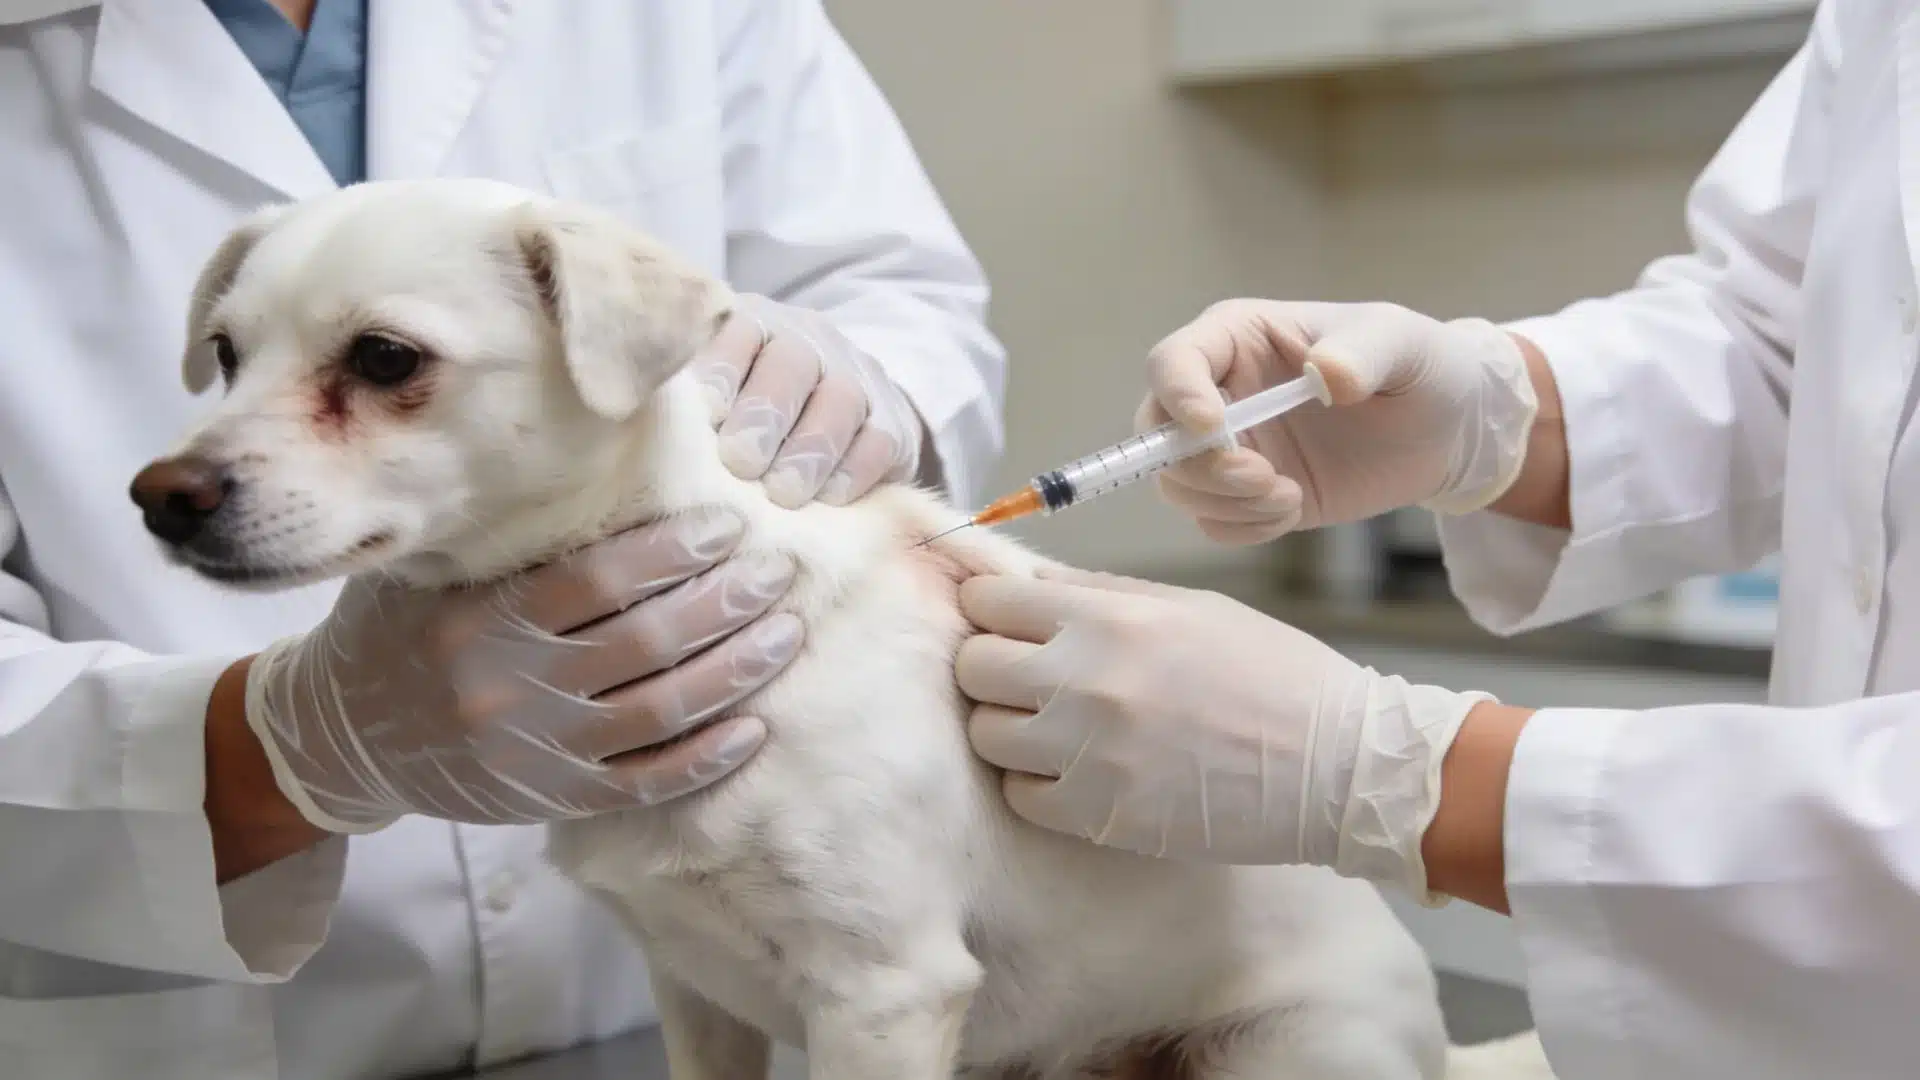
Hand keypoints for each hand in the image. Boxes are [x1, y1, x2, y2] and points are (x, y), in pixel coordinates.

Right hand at [242, 509, 802, 831]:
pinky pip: (645, 782)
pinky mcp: (552, 800)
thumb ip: (500, 538)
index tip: (726, 522)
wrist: (340, 739)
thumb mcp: (428, 574)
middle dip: (724, 602)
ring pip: (659, 712)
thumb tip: (599, 463)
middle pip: (643, 642)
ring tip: (786, 633)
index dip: (671, 551)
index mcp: (479, 620)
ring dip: (734, 671)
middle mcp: (508, 687)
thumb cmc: (398, 632)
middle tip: (777, 569)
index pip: (596, 580)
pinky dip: (705, 758)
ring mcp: (534, 751)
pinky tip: (755, 728)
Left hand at [693, 294, 924, 508]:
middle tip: (741, 463)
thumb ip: (682, 408)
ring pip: (842, 399)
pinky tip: (827, 498)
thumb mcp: (709, 400)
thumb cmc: (741, 421)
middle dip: (766, 414)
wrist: (830, 425)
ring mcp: (858, 377)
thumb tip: (640, 429)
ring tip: (783, 494)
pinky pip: (881, 440)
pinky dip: (854, 470)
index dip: (721, 370)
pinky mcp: (894, 422)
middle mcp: (808, 339)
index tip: (707, 415)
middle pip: (793, 362)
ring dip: (810, 449)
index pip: (738, 330)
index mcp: (753, 324)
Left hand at [955, 566, 1489, 899]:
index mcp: (1111, 618)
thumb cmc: (1273, 674)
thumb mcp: (1190, 606)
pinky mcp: (1100, 816)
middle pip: (972, 667)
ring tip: (1051, 726)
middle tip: (1025, 677)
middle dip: (989, 667)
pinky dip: (1035, 783)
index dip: (989, 609)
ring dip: (1009, 727)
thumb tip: (1027, 584)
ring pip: (985, 735)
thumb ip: (1101, 594)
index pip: (989, 601)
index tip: (1003, 622)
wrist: (1339, 766)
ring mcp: (1089, 754)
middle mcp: (1088, 681)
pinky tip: (1074, 770)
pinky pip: (1020, 796)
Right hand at [1140, 300, 1538, 543]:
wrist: (1448, 430)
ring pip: (1177, 483)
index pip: (1173, 361)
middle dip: (1200, 465)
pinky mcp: (1248, 495)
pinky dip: (1243, 527)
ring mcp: (1231, 448)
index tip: (1216, 429)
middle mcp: (1220, 391)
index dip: (1178, 396)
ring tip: (1287, 496)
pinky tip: (1292, 510)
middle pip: (1157, 432)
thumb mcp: (1402, 343)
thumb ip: (1361, 353)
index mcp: (1238, 337)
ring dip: (1225, 501)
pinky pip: (1212, 522)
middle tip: (1263, 477)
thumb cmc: (1420, 365)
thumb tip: (1325, 376)